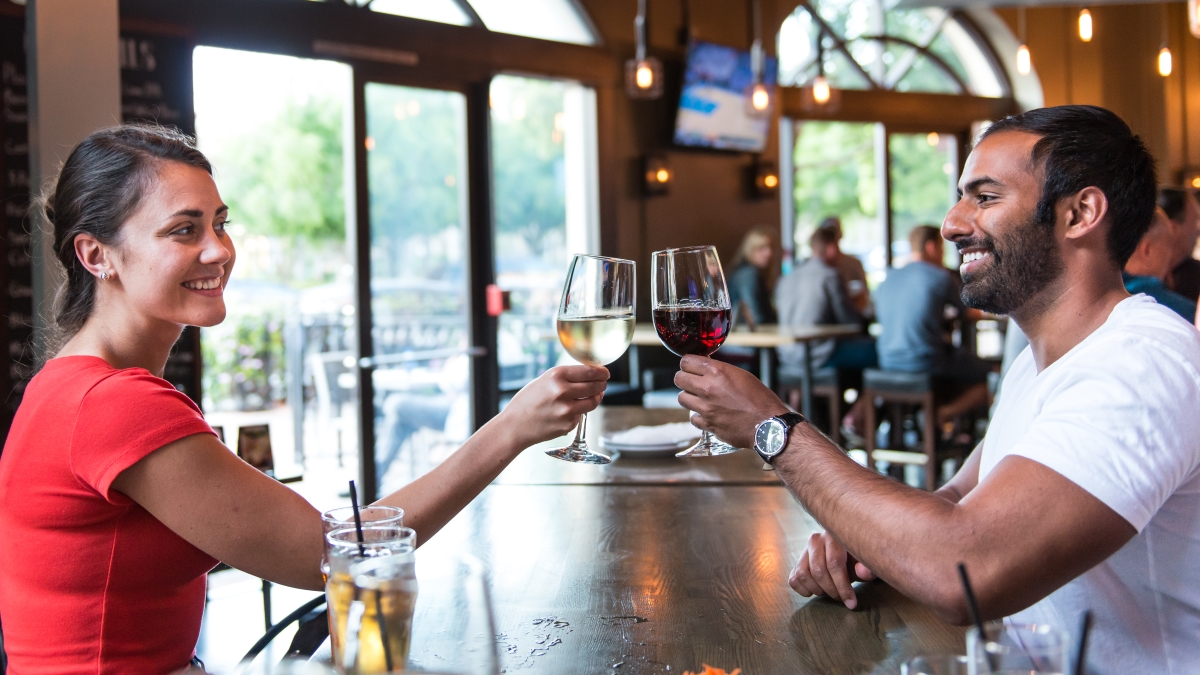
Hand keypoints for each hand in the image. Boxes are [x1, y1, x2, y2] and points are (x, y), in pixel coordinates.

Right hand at [500, 365, 608, 447]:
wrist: (514, 426)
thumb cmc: (528, 401)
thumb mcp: (544, 380)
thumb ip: (566, 377)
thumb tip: (590, 375)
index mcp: (556, 375)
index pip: (589, 371)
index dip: (601, 372)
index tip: (605, 373)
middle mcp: (563, 391)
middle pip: (595, 386)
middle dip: (601, 384)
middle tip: (602, 384)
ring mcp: (567, 409)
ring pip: (593, 401)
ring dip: (597, 397)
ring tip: (594, 395)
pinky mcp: (569, 424)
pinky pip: (582, 415)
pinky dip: (580, 412)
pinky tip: (568, 411)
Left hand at [674, 355, 788, 447]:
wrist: (768, 424)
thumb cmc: (760, 399)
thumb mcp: (741, 375)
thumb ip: (720, 370)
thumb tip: (705, 366)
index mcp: (717, 372)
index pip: (686, 362)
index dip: (688, 364)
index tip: (692, 367)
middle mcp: (708, 388)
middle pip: (679, 378)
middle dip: (684, 378)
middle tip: (693, 382)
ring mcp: (706, 408)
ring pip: (681, 398)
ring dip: (689, 397)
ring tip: (700, 399)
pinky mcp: (707, 424)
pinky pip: (692, 417)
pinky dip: (698, 416)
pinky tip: (708, 414)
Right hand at [789, 531, 875, 608]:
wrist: (845, 552)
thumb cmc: (857, 559)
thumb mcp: (865, 562)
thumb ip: (867, 568)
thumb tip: (863, 572)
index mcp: (834, 536)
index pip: (834, 563)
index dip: (842, 586)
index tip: (851, 603)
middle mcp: (815, 539)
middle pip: (818, 571)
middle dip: (831, 590)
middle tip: (841, 598)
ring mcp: (804, 550)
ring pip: (802, 575)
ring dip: (817, 590)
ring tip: (829, 592)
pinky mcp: (797, 562)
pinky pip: (793, 579)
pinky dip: (803, 590)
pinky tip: (816, 592)